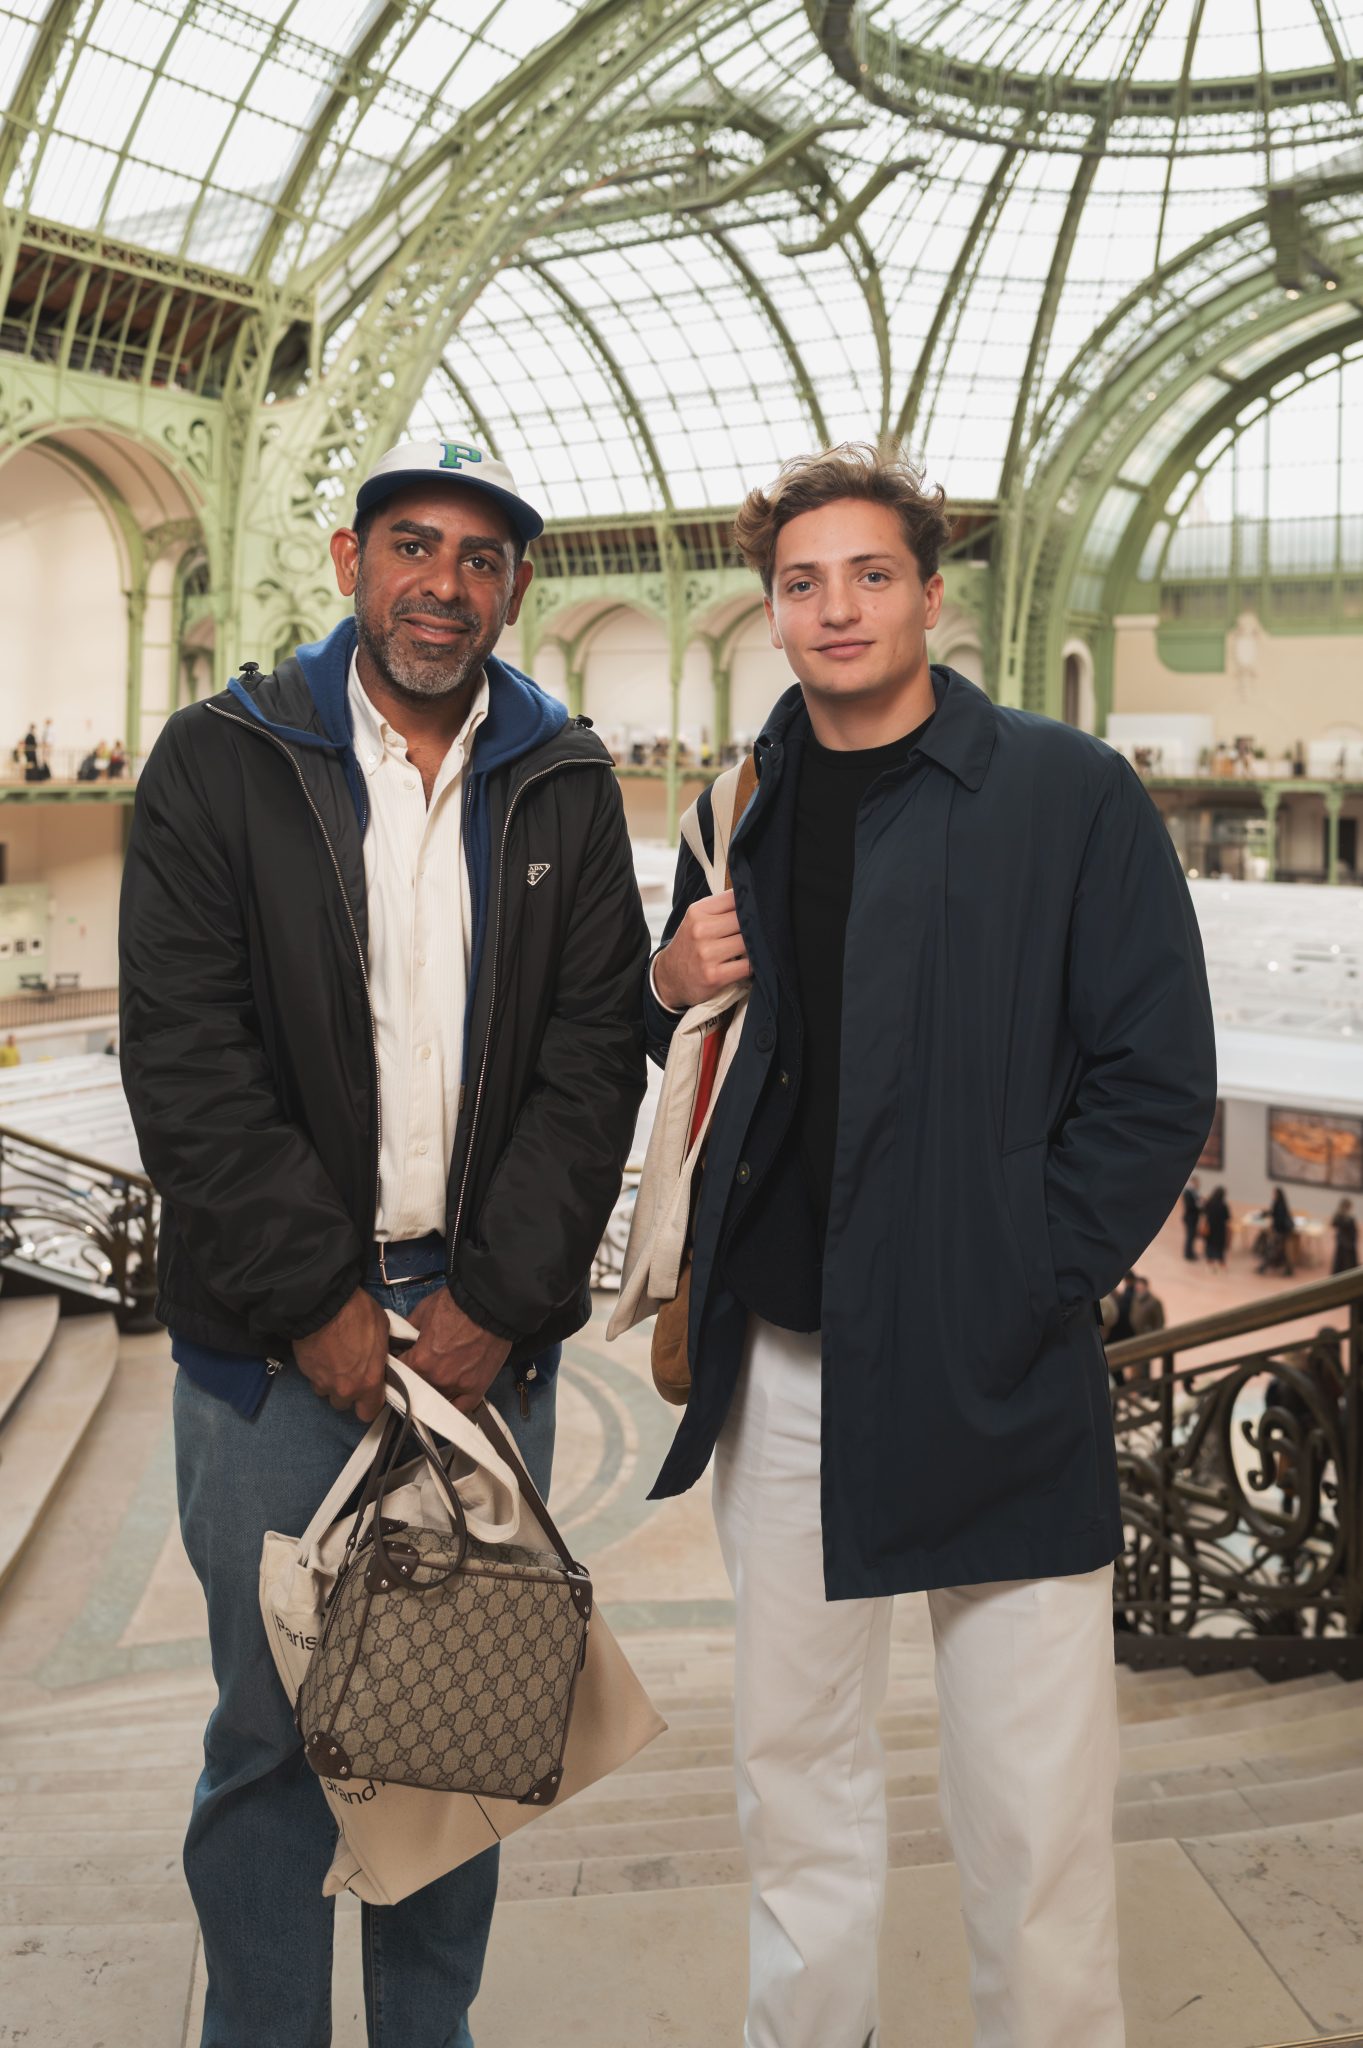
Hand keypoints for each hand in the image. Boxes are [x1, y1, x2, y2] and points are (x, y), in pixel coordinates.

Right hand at [294, 1287, 388, 1420]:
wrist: (323, 1304)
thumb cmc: (358, 1314)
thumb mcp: (383, 1331)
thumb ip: (381, 1354)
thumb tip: (379, 1359)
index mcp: (368, 1382)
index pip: (368, 1413)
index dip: (369, 1404)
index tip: (370, 1392)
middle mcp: (345, 1389)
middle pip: (344, 1405)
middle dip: (347, 1393)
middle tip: (351, 1373)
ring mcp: (323, 1382)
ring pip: (327, 1392)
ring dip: (331, 1382)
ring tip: (334, 1362)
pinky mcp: (306, 1373)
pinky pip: (314, 1379)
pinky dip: (318, 1371)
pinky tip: (322, 1354)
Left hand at [404, 1286, 511, 1414]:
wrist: (489, 1303)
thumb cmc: (458, 1304)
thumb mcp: (423, 1311)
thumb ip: (408, 1329)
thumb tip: (401, 1337)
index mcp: (420, 1360)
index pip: (400, 1373)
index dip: (400, 1366)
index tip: (403, 1363)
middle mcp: (437, 1378)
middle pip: (417, 1390)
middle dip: (416, 1379)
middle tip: (421, 1369)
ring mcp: (458, 1386)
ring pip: (437, 1400)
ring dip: (434, 1391)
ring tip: (437, 1380)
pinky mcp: (477, 1388)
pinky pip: (461, 1408)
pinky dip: (454, 1406)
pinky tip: (449, 1401)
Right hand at [653, 890, 750, 1010]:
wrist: (669, 977)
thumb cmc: (690, 945)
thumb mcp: (697, 919)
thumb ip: (722, 907)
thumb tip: (756, 899)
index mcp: (697, 912)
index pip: (734, 898)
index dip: (750, 903)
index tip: (757, 909)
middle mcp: (700, 930)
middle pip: (744, 920)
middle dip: (755, 926)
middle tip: (761, 930)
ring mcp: (707, 954)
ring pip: (748, 942)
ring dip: (755, 945)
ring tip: (753, 947)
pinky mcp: (714, 976)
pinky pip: (747, 966)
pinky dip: (753, 964)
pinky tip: (749, 963)